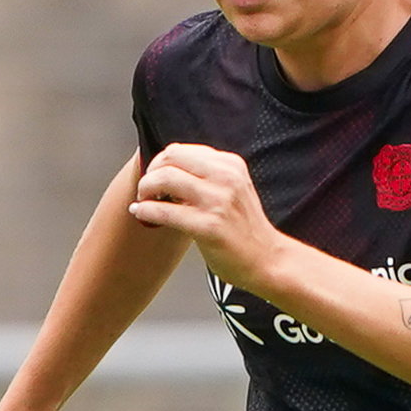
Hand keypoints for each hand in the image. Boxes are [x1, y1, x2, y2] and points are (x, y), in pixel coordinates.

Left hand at [130, 144, 283, 292]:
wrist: (267, 260)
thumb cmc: (245, 229)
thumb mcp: (233, 189)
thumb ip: (206, 176)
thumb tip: (164, 169)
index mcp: (231, 165)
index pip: (181, 150)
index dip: (160, 163)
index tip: (155, 177)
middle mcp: (226, 177)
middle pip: (170, 158)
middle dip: (150, 173)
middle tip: (146, 190)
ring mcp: (218, 201)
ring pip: (164, 179)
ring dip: (145, 190)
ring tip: (145, 201)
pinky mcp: (209, 226)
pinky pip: (165, 211)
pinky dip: (146, 211)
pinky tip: (143, 215)